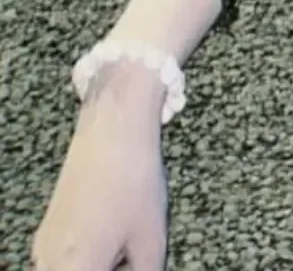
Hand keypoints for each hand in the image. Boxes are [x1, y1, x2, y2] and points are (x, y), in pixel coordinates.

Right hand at [31, 78, 168, 270]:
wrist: (112, 132)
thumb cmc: (132, 181)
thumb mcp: (152, 238)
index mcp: (74, 270)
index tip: (134, 266)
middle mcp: (48, 263)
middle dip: (110, 270)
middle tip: (134, 259)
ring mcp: (44, 246)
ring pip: (74, 269)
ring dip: (99, 265)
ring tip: (126, 243)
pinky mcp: (48, 229)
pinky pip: (65, 258)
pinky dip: (88, 256)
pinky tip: (113, 233)